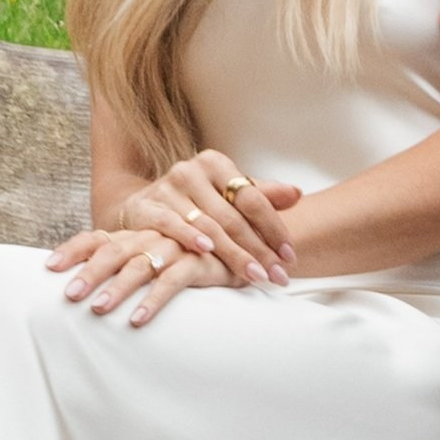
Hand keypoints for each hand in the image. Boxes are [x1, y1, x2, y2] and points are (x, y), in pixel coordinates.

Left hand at [45, 226, 246, 329]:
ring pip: (139, 265)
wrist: (245, 243)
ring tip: (98, 309)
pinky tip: (138, 320)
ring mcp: (174, 247)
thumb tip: (87, 281)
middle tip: (68, 295)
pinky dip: (154, 299)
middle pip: (112, 250)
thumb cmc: (194, 254)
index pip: (97, 237)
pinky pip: (172, 281)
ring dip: (117, 287)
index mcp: (137, 232)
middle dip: (89, 272)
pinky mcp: (199, 262)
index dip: (73, 249)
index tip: (48, 266)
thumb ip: (129, 263)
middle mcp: (151, 236)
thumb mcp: (158, 256)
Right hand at [108, 149, 301, 287]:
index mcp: (215, 163)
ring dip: (233, 254)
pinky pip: (170, 224)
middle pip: (233, 216)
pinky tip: (207, 252)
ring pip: (208, 225)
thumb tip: (296, 193)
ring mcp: (167, 188)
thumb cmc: (195, 202)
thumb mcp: (226, 194)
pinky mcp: (146, 206)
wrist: (144, 205)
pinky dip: (189, 237)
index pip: (252, 198)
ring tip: (255, 276)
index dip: (274, 228)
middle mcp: (191, 171)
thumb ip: (261, 194)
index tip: (290, 256)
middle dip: (259, 250)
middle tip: (278, 276)